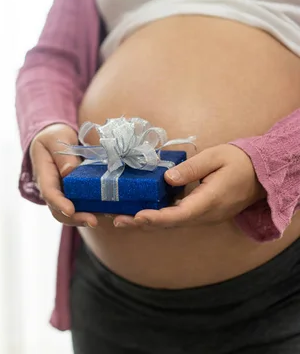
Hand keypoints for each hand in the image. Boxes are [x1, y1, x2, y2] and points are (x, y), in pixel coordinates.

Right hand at [30, 123, 98, 227]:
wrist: (55, 140)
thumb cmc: (53, 137)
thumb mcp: (55, 139)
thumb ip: (61, 154)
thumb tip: (69, 171)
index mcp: (44, 175)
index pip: (49, 193)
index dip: (59, 203)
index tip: (70, 210)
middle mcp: (53, 189)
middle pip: (59, 211)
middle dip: (75, 218)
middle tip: (93, 221)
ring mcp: (64, 194)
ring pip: (72, 213)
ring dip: (87, 218)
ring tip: (106, 218)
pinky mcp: (77, 194)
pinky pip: (84, 206)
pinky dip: (96, 210)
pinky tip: (112, 211)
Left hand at [112, 144, 265, 228]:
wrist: (263, 175)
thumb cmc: (239, 162)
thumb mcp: (216, 157)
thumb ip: (192, 168)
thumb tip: (167, 178)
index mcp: (209, 201)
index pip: (179, 214)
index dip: (156, 218)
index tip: (138, 216)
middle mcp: (205, 214)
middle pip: (170, 223)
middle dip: (143, 223)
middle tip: (118, 220)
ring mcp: (204, 217)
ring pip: (172, 224)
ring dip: (147, 223)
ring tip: (122, 218)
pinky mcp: (201, 214)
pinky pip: (177, 219)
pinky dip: (158, 218)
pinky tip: (140, 213)